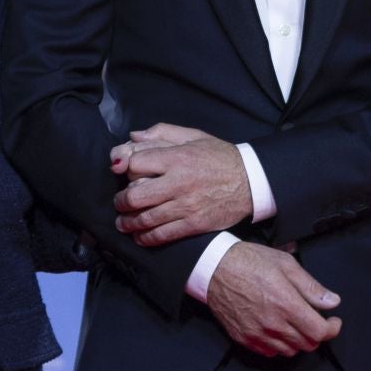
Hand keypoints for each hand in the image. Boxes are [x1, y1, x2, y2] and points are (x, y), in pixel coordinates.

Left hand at [112, 124, 252, 244]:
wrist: (251, 181)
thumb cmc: (219, 156)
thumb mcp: (194, 136)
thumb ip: (162, 133)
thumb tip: (133, 136)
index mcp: (177, 157)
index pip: (136, 164)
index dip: (125, 169)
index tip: (124, 173)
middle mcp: (179, 182)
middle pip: (135, 195)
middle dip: (121, 202)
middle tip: (119, 203)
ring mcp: (185, 206)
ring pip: (145, 218)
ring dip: (128, 223)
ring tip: (123, 223)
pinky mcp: (193, 224)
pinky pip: (162, 235)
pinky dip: (146, 238)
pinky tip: (140, 236)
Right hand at [205, 243, 341, 357]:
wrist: (215, 268)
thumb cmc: (249, 262)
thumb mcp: (286, 265)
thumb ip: (311, 287)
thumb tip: (332, 302)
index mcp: (286, 304)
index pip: (319, 332)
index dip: (332, 329)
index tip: (333, 321)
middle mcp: (273, 324)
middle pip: (307, 344)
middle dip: (317, 333)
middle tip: (314, 319)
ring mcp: (257, 334)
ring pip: (290, 351)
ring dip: (298, 340)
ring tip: (295, 324)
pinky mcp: (244, 338)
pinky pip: (269, 352)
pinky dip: (279, 345)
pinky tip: (278, 329)